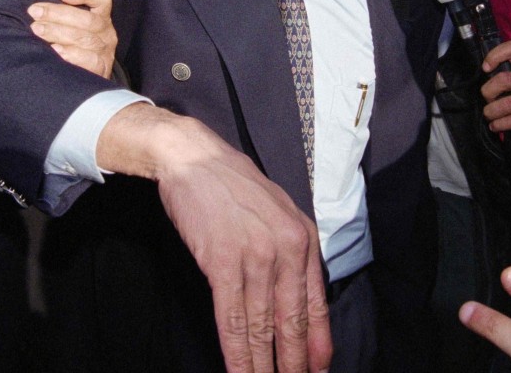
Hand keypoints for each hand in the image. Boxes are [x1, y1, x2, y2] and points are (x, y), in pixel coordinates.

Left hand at [28, 0, 117, 78]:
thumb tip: (37, 7)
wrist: (83, 81)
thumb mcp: (70, 27)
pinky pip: (90, 60)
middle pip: (87, 20)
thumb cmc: (70, 46)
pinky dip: (72, 54)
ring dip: (58, 32)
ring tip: (37, 30)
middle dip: (57, 14)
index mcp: (101, 17)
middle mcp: (106, 32)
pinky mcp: (101, 69)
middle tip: (35, 12)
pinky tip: (55, 50)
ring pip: (85, 38)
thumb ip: (60, 15)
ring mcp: (105, 51)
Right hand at [97, 105, 331, 372]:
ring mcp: (255, 257)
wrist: (193, 158)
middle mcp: (286, 249)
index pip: (315, 304)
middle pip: (291, 322)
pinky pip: (232, 319)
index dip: (317, 344)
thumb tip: (297, 300)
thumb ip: (291, 253)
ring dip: (262, 367)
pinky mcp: (221, 263)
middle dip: (292, 365)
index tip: (317, 371)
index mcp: (304, 238)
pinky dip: (236, 353)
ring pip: (262, 327)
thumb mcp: (278, 211)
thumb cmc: (232, 185)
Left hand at [481, 40, 510, 142]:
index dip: (494, 56)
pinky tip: (496, 125)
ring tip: (490, 115)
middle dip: (488, 92)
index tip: (485, 69)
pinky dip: (498, 125)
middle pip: (503, 79)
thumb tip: (484, 74)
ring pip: (506, 105)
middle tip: (488, 100)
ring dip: (491, 113)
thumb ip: (503, 75)